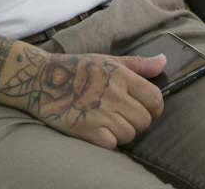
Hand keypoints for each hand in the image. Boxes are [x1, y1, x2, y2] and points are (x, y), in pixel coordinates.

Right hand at [0, 49, 165, 148]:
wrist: (41, 80)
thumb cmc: (76, 69)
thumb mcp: (108, 60)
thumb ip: (138, 64)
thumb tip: (163, 62)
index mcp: (121, 76)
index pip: (155, 99)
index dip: (155, 107)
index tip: (146, 109)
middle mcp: (114, 94)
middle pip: (144, 121)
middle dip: (137, 122)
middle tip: (123, 117)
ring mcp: (101, 113)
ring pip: (129, 134)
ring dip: (121, 132)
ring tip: (108, 122)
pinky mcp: (87, 130)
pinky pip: (111, 145)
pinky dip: (107, 142)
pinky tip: (97, 131)